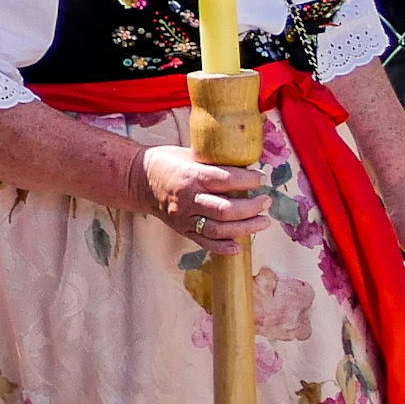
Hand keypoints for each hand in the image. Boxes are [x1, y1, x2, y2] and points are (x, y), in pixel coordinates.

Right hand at [137, 145, 270, 247]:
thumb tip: (248, 168)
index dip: (248, 180)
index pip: (226, 180)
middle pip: (226, 210)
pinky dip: (223, 248)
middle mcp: (187, 199)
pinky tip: (240, 247)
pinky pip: (205, 242)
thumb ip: (216, 164)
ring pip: (219, 229)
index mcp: (190, 175)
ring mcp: (184, 217)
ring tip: (263, 222)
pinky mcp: (182, 229)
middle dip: (252, 207)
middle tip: (266, 201)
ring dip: (246, 228)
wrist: (138, 180)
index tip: (261, 178)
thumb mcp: (191, 155)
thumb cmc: (168, 162)